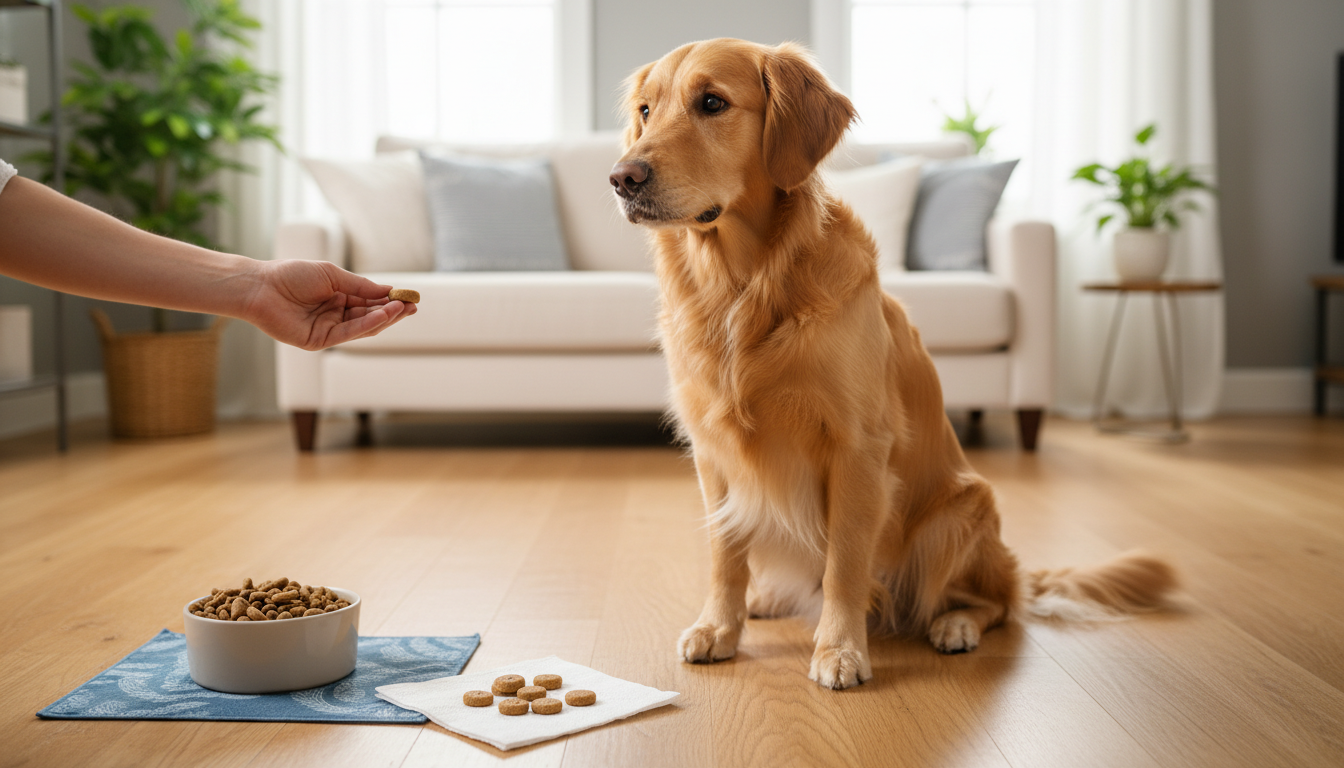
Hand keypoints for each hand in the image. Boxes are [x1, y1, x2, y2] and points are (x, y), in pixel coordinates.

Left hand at [241, 259, 416, 349]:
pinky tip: (381, 315)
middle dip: (392, 312)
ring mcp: (328, 329)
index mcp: (338, 297)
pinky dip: (365, 325)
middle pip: (370, 316)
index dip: (390, 300)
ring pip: (362, 327)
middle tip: (412, 306)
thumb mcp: (332, 274)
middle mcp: (335, 314)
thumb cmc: (291, 275)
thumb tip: (387, 291)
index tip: (409, 296)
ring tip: (401, 309)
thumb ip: (360, 285)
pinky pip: (347, 334)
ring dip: (383, 318)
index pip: (370, 301)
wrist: (261, 286)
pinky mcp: (319, 341)